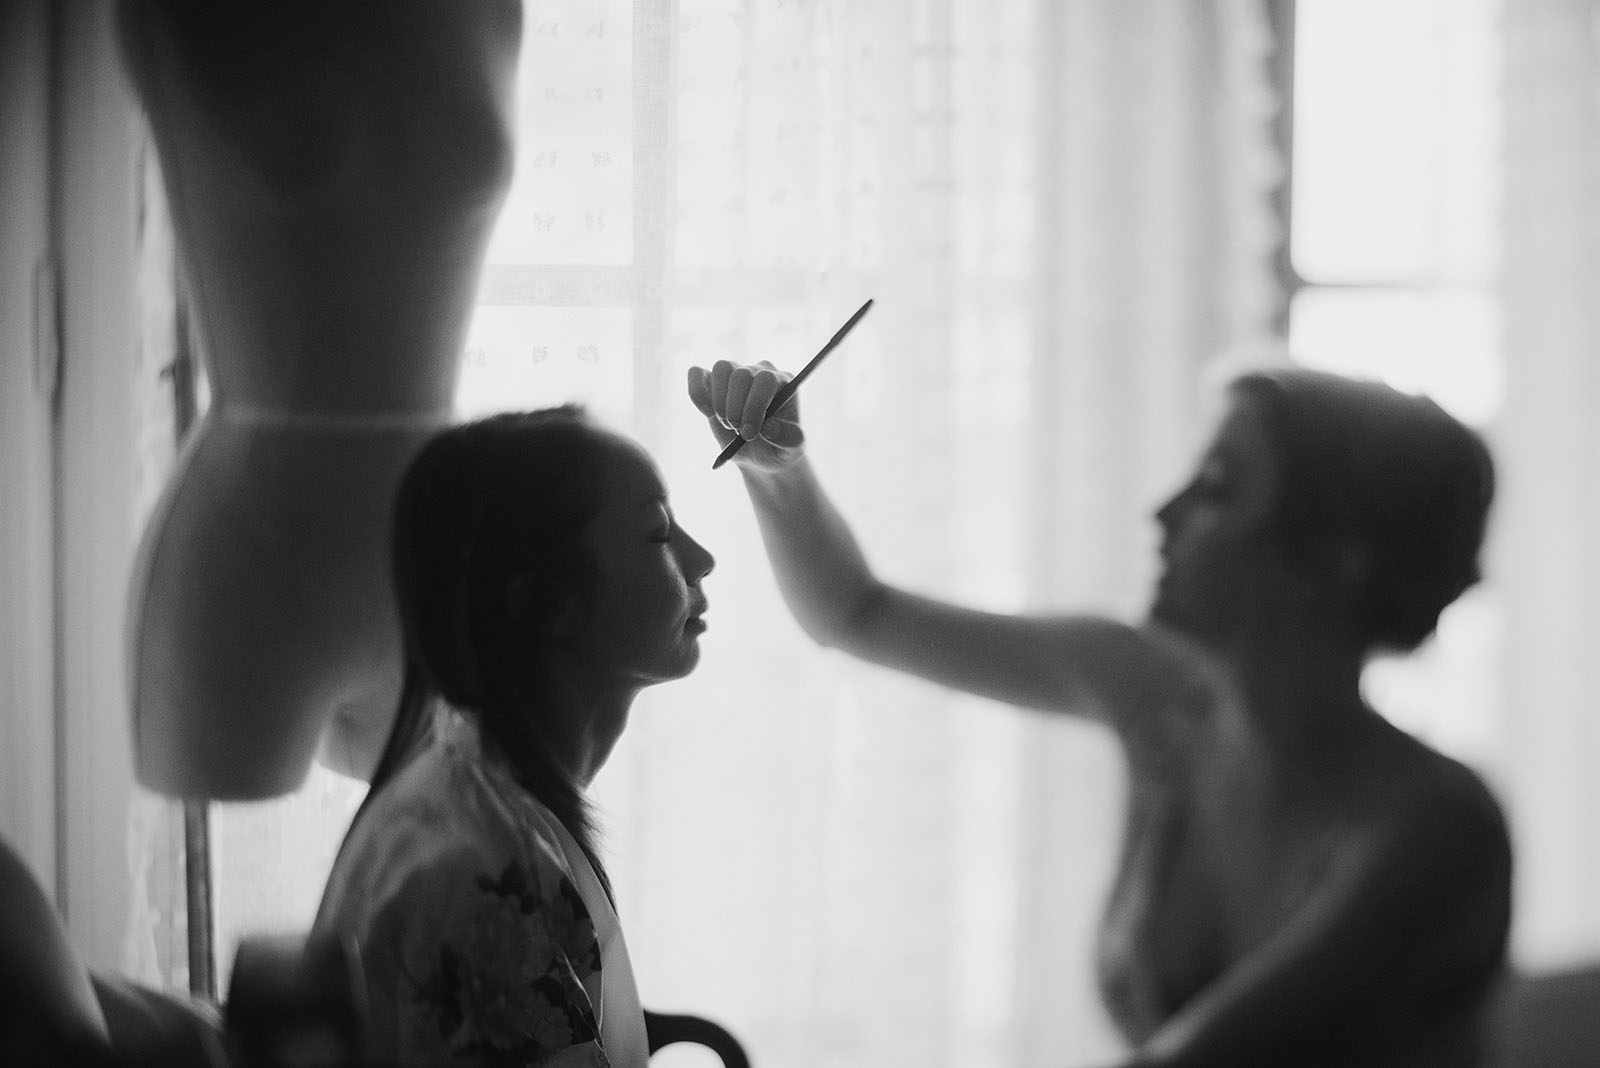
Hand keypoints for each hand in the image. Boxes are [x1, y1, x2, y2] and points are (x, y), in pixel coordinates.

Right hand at [687, 359, 805, 471]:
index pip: (766, 380)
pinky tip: (708, 413)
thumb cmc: (779, 448)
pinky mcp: (712, 381)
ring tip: (728, 424)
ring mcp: (736, 373)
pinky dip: (697, 393)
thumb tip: (770, 427)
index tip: (749, 433)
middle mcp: (760, 372)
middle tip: (738, 431)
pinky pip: (697, 373)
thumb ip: (790, 439)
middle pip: (741, 375)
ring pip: (721, 369)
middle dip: (735, 409)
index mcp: (783, 382)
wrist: (760, 454)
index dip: (754, 406)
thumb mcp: (792, 450)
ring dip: (719, 402)